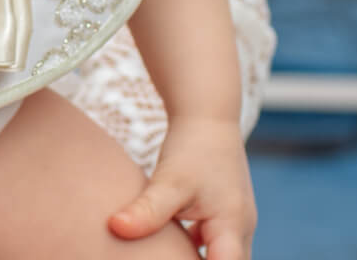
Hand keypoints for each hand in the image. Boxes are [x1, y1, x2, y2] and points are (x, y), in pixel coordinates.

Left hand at [108, 116, 255, 259]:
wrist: (205, 112)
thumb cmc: (192, 145)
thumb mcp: (168, 179)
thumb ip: (146, 210)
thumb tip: (116, 228)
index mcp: (232, 228)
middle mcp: (240, 229)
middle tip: (162, 258)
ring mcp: (235, 221)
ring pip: (222, 256)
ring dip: (198, 259)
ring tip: (165, 254)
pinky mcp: (223, 212)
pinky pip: (214, 244)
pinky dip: (197, 250)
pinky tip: (171, 244)